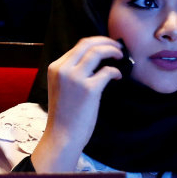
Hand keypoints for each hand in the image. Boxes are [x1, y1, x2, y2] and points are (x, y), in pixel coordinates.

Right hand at [32, 36, 123, 172]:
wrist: (62, 136)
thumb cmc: (65, 114)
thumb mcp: (61, 86)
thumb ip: (72, 72)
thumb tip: (94, 60)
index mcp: (55, 67)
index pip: (78, 45)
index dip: (96, 42)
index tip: (107, 45)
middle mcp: (63, 69)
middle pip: (88, 43)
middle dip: (106, 41)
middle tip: (118, 46)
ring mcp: (75, 78)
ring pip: (98, 52)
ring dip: (113, 51)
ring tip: (121, 56)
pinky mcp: (88, 89)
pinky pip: (107, 71)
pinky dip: (116, 71)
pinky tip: (118, 76)